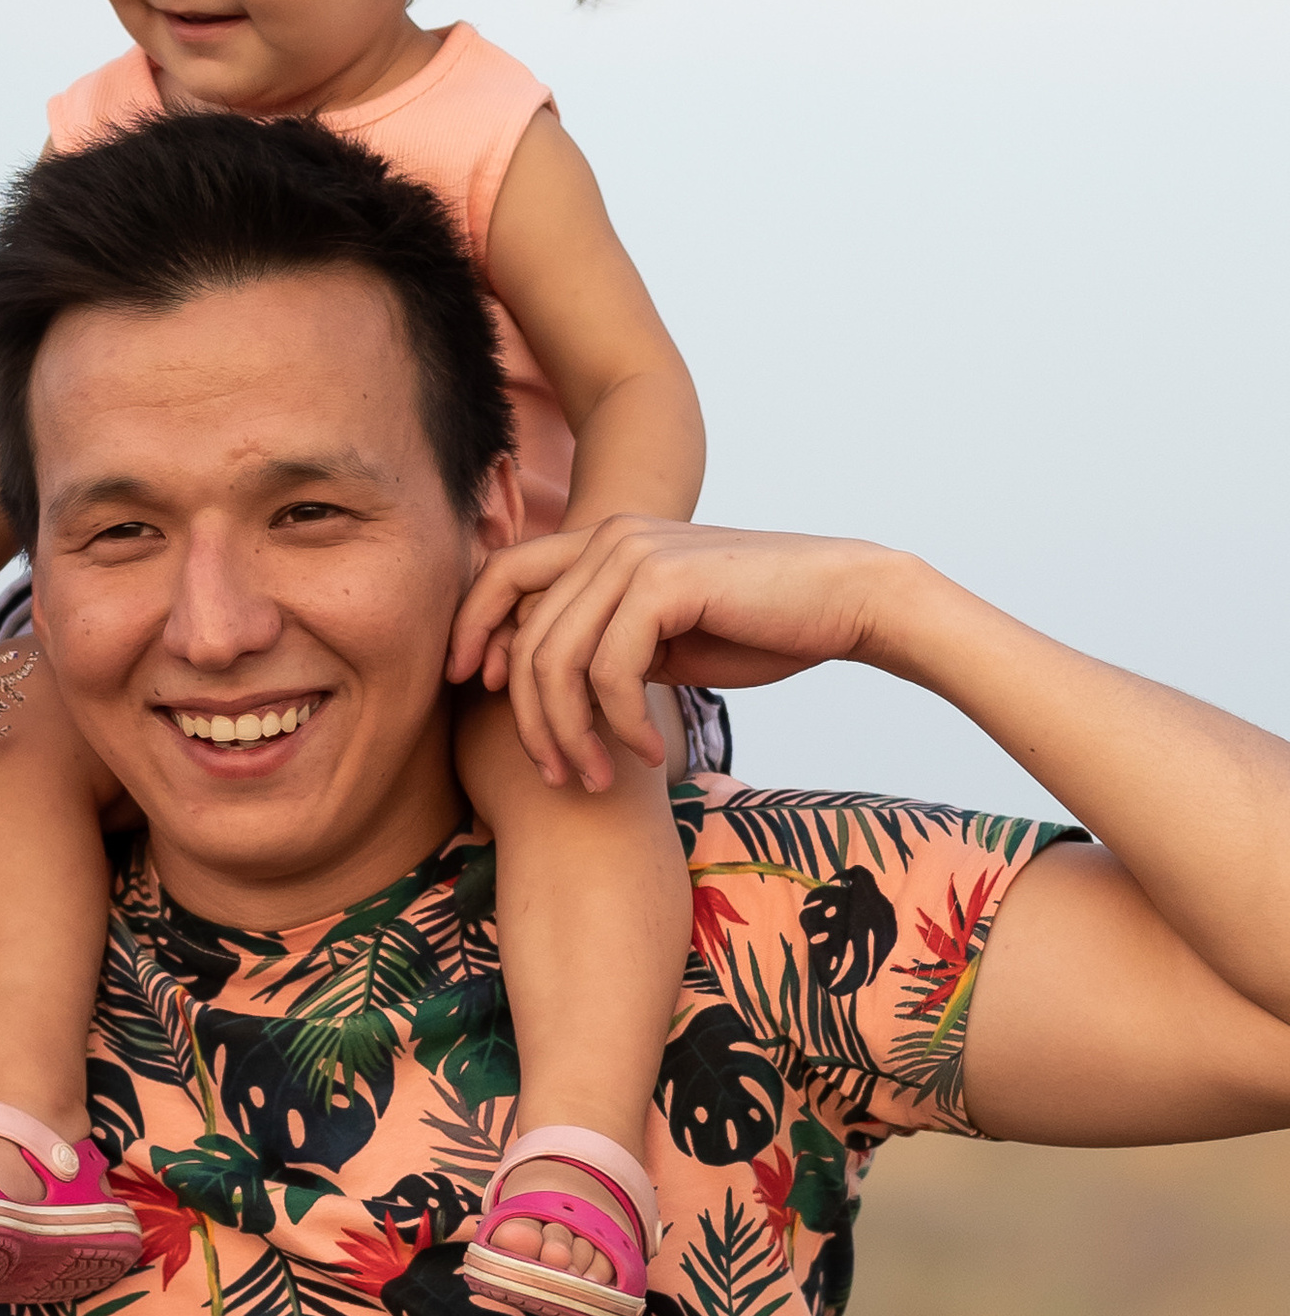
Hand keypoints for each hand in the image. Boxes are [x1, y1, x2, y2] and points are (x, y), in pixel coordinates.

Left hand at [449, 518, 896, 788]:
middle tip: (557, 775)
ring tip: (598, 778)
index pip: (503, 577)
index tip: (473, 690)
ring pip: (558, 660)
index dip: (473, 630)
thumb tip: (533, 682)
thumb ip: (602, 643)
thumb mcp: (660, 636)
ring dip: (573, 733)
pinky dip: (621, 723)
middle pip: (526, 637)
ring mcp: (634, 553)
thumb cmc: (755, 626)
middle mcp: (609, 537)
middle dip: (530, 718)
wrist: (844, 601)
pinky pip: (608, 670)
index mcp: (602, 541)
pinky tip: (649, 751)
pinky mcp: (664, 581)